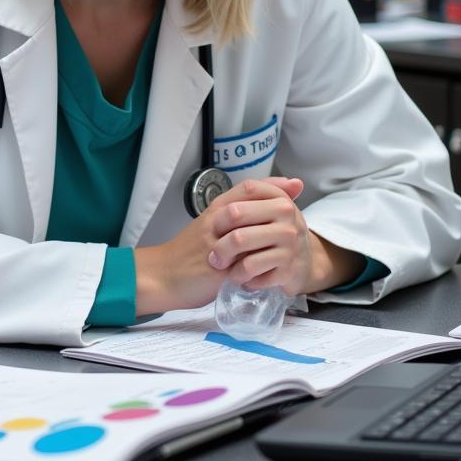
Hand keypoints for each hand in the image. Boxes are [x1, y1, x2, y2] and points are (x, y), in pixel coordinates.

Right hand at [134, 177, 304, 313]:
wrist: (162, 275)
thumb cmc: (186, 255)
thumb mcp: (207, 232)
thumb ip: (231, 222)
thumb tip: (257, 218)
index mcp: (213, 212)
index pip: (245, 189)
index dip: (272, 185)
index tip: (294, 185)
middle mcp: (215, 222)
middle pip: (250, 203)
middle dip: (278, 205)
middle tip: (298, 211)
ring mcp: (216, 242)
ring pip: (250, 229)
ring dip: (272, 234)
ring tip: (294, 240)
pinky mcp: (216, 266)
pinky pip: (245, 261)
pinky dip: (262, 263)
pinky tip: (277, 267)